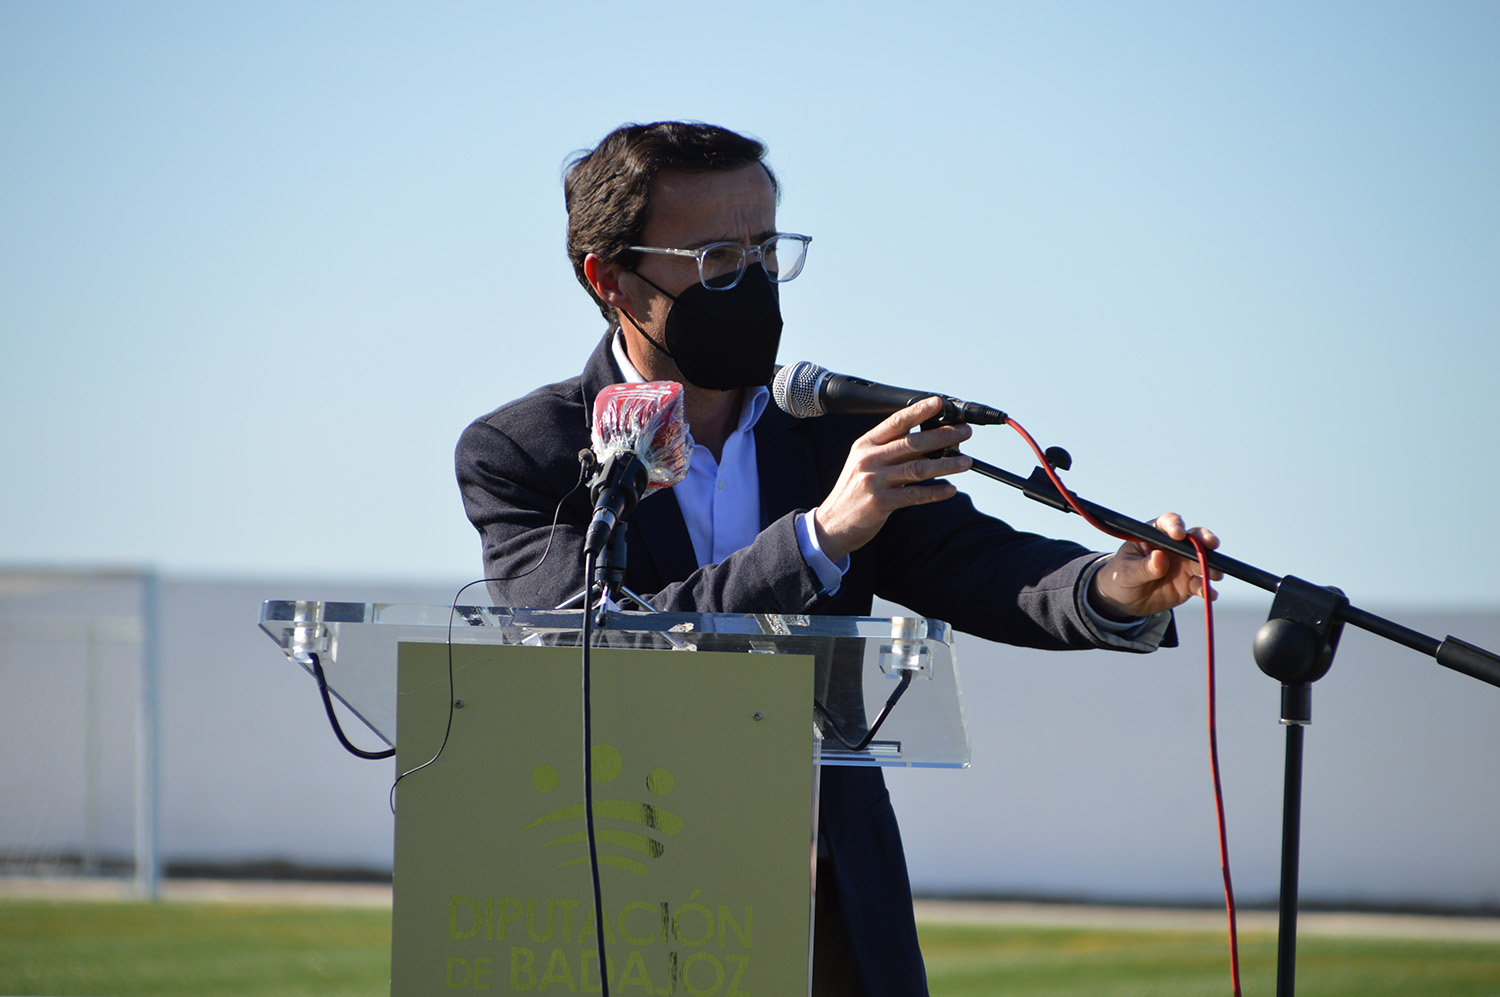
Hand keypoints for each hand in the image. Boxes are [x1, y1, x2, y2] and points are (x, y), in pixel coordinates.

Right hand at [812, 397, 972, 562]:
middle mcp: (869, 459)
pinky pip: (914, 495)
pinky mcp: (880, 502)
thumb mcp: (866, 464)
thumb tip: (927, 440)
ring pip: (917, 468)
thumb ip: (891, 451)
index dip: (918, 411)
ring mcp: (874, 481)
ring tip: (965, 462)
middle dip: (943, 436)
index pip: (895, 422)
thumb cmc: (855, 492)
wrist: (833, 524)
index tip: (938, 403)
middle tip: (964, 433)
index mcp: (866, 445)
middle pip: (912, 443)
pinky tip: (950, 490)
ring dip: (946, 465)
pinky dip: (935, 493)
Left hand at [1089, 512, 1220, 619]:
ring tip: (1214, 574)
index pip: (1167, 523)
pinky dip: (1207, 589)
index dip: (1175, 525)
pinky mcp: (1188, 583)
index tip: (1178, 534)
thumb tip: (1160, 558)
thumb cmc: (1121, 576)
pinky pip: (1201, 584)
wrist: (1124, 599)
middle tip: (1212, 545)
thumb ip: (1143, 566)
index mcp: (1154, 535)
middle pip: (1193, 538)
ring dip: (1211, 566)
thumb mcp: (1126, 572)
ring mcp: (1183, 565)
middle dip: (1205, 539)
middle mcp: (1173, 547)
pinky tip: (1210, 594)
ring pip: (1202, 561)